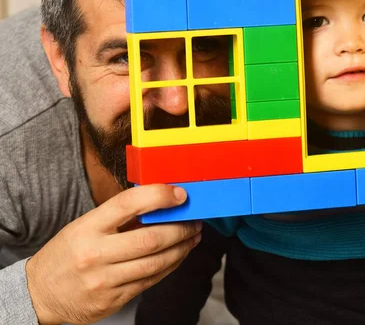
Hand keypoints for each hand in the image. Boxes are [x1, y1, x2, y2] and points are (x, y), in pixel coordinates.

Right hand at [26, 184, 201, 323]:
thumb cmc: (69, 252)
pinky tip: (177, 256)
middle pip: (151, 239)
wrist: (38, 293)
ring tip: (193, 237)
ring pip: (156, 263)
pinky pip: (150, 281)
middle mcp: (95, 254)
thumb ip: (119, 216)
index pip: (129, 203)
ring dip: (182, 248)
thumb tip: (161, 203)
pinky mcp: (112, 300)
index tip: (180, 194)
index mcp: (88, 227)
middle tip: (195, 220)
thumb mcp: (85, 225)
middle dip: (181, 228)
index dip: (159, 195)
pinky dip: (170, 266)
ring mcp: (104, 280)